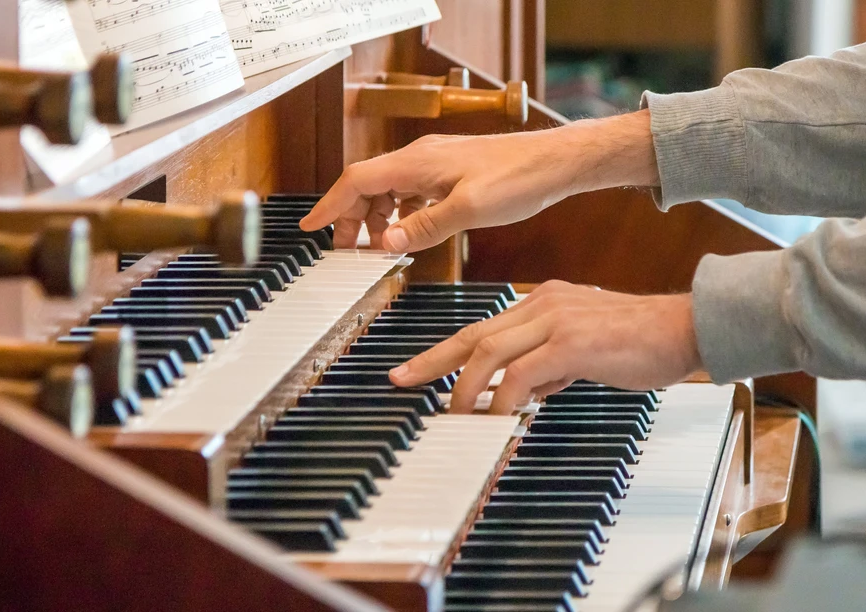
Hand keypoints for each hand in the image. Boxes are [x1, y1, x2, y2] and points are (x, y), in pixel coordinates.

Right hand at [299, 110, 657, 251]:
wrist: (555, 163)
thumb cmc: (519, 179)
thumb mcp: (469, 210)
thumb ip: (424, 227)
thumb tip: (386, 242)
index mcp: (417, 163)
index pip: (356, 180)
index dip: (330, 205)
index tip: (310, 227)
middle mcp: (420, 159)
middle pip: (367, 185)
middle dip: (350, 218)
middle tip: (345, 251)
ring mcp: (435, 164)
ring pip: (388, 190)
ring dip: (376, 218)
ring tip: (376, 249)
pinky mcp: (450, 173)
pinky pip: (410, 192)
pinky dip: (400, 214)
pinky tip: (408, 234)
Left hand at [388, 281, 703, 413]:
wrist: (687, 328)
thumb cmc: (644, 342)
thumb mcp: (586, 351)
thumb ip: (552, 365)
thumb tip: (525, 392)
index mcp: (544, 300)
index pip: (484, 327)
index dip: (445, 350)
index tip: (416, 369)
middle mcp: (543, 302)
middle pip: (473, 334)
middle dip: (433, 362)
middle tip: (403, 381)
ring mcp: (556, 319)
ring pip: (489, 351)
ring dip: (466, 388)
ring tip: (455, 416)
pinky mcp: (572, 342)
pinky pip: (522, 373)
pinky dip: (504, 398)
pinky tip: (501, 418)